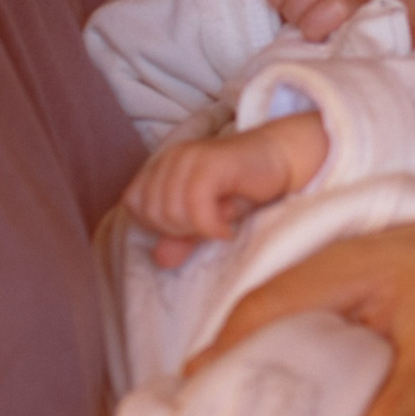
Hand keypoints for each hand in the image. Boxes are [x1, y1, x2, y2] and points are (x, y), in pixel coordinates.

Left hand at [131, 111, 327, 254]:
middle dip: (181, 230)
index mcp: (161, 167)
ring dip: (198, 228)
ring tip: (220, 224)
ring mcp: (189, 156)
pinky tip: (226, 228)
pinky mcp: (211, 161)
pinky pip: (195, 205)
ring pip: (172, 211)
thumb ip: (181, 238)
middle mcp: (170, 158)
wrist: (280, 160)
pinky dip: (211, 226)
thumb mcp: (207, 220)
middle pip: (153, 212)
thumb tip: (160, 259)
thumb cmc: (243, 189)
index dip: (159, 226)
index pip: (134, 205)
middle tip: (209, 227)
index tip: (190, 227)